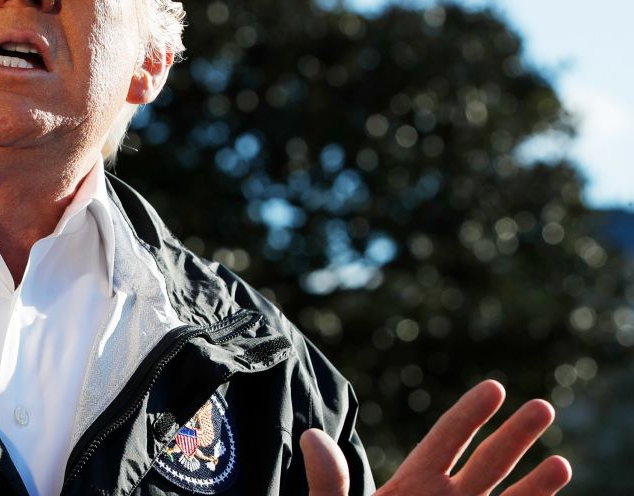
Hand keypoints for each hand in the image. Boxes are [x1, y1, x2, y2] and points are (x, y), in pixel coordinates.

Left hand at [302, 380, 570, 495]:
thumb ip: (330, 482)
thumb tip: (312, 437)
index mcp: (411, 485)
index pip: (447, 440)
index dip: (471, 414)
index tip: (496, 388)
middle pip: (488, 461)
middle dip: (516, 435)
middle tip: (543, 406)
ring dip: (536, 482)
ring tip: (562, 461)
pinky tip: (553, 493)